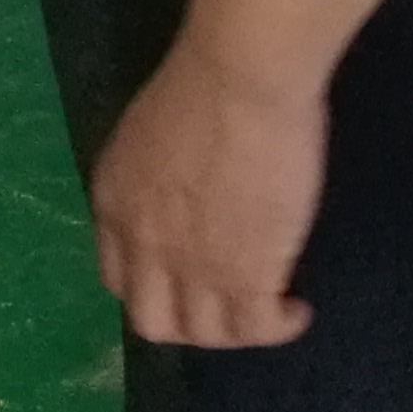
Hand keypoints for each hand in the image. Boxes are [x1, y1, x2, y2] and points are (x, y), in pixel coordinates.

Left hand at [89, 34, 327, 349]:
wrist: (239, 76)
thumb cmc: (204, 81)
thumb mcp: (149, 136)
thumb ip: (155, 177)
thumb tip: (184, 191)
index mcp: (115, 204)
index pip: (116, 277)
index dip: (150, 287)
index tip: (183, 280)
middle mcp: (143, 245)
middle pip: (153, 320)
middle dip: (188, 323)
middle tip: (225, 306)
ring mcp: (192, 267)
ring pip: (205, 335)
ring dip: (236, 331)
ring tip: (267, 309)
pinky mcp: (245, 276)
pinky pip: (257, 328)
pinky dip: (278, 327)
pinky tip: (297, 309)